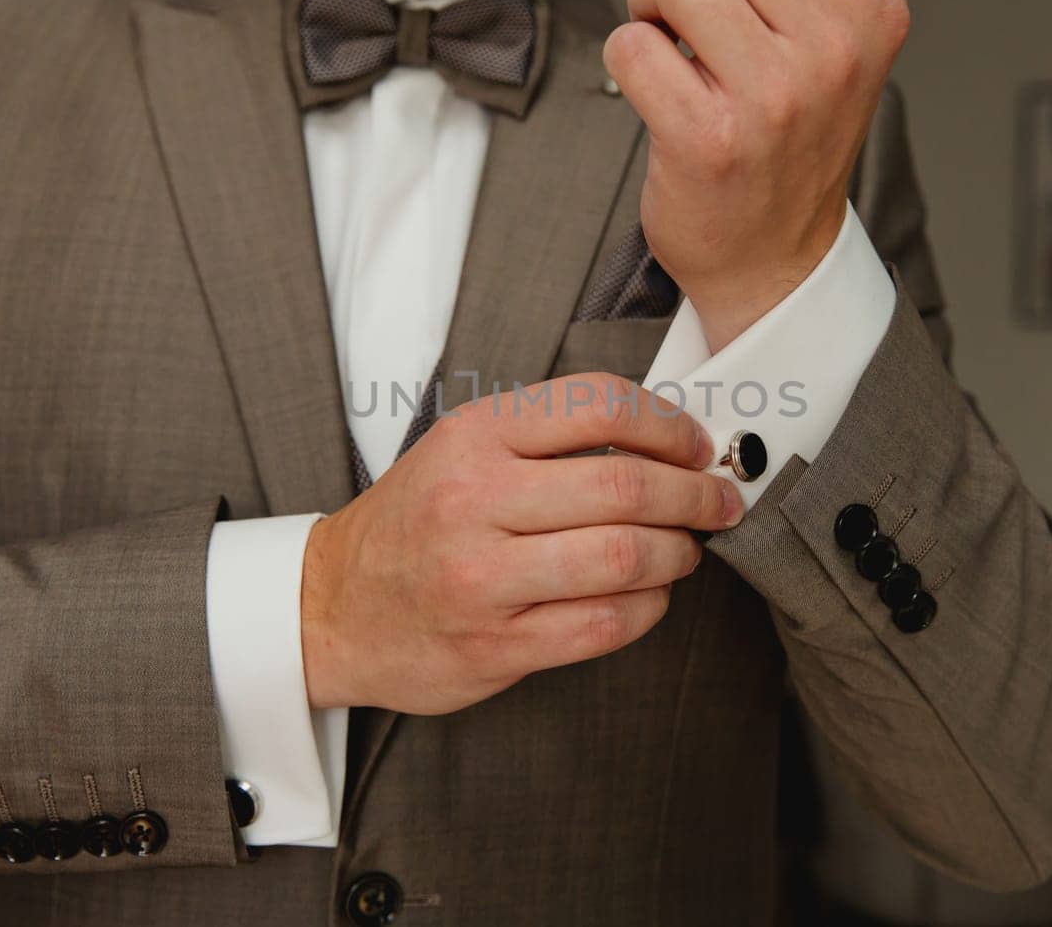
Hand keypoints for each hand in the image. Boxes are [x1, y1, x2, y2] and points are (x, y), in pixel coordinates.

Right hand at [298, 374, 742, 714]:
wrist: (334, 607)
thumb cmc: (417, 522)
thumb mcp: (462, 449)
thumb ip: (548, 436)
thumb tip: (665, 438)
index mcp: (474, 437)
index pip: (598, 406)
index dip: (669, 424)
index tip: (697, 444)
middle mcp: (475, 501)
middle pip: (624, 485)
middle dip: (694, 493)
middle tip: (717, 501)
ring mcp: (484, 578)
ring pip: (624, 557)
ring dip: (678, 553)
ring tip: (685, 549)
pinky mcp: (497, 645)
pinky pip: (605, 624)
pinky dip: (649, 607)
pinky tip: (651, 595)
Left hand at [604, 0, 909, 352]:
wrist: (773, 259)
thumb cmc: (791, 141)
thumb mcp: (836, 40)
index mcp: (873, 7)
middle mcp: (835, 47)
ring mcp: (775, 96)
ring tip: (667, 35)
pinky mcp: (709, 140)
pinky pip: (632, 43)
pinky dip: (627, 55)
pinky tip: (655, 84)